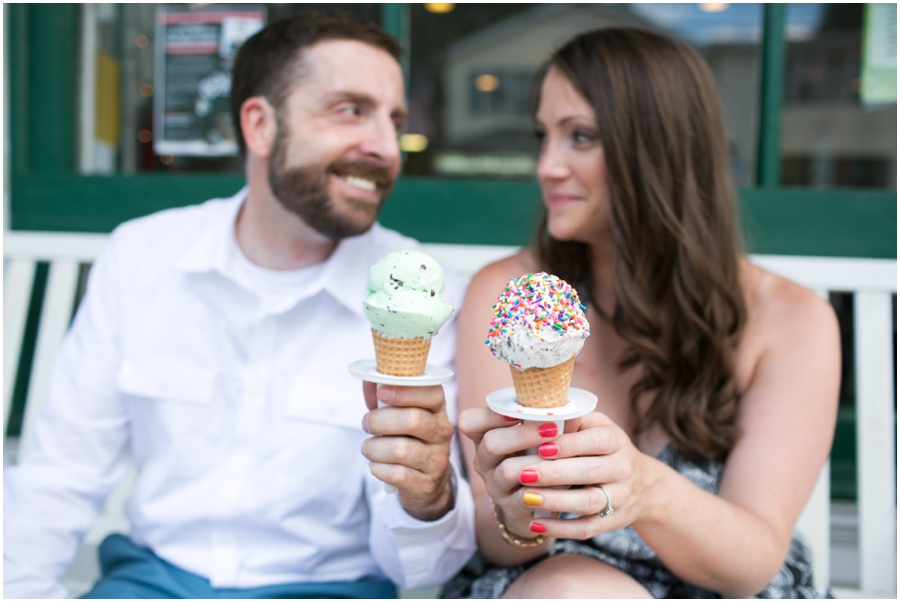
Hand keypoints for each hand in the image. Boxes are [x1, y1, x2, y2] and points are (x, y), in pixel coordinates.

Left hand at [361, 382, 454, 520]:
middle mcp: (442, 433)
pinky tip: (377, 465)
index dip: (405, 390)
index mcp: (438, 410)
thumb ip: (384, 395)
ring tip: (368, 448)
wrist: (426, 482)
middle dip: (379, 420)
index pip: (432, 393)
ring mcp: (437, 460)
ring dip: (373, 447)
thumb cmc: (407, 439)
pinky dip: (378, 468)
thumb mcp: (401, 415)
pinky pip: (396, 474)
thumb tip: (370, 385)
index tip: (382, 393)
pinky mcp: (426, 484)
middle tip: (367, 424)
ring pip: (400, 450)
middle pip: (412, 420)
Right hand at [458, 407, 563, 538]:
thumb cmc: (538, 455)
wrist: (539, 497)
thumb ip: (547, 420)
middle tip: (552, 429)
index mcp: (484, 436)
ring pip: (507, 471)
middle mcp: (484, 461)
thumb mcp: (536, 436)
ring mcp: (495, 485)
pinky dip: (544, 488)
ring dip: (536, 461)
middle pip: (490, 443)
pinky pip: (524, 499)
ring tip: (560, 455)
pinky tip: (564, 481)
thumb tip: (571, 410)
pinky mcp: (511, 507)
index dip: (490, 415)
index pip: (470, 421)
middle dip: (523, 434)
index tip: (517, 412)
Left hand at [460, 408, 655, 539]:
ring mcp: (619, 498)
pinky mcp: (612, 522)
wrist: (643, 485)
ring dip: (555, 502)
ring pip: (589, 503)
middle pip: (589, 472)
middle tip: (523, 473)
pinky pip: (587, 528)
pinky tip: (535, 524)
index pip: (596, 441)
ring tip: (525, 498)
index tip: (540, 446)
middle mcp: (622, 469)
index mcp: (616, 441)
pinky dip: (561, 529)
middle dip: (554, 474)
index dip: (568, 444)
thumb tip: (543, 411)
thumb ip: (573, 419)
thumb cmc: (606, 448)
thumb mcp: (597, 426)